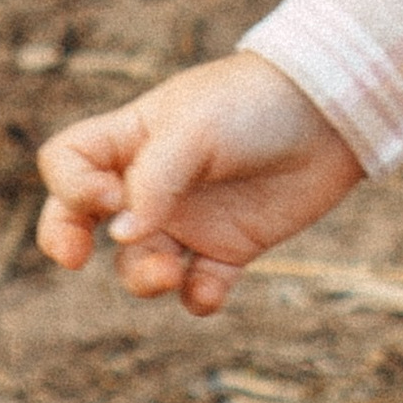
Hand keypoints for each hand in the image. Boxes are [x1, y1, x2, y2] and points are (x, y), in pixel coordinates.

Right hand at [36, 53, 361, 317]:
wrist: (335, 110)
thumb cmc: (256, 103)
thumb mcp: (196, 128)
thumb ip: (153, 181)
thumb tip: (120, 238)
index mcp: (133, 139)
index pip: (67, 162)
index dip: (70, 188)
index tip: (108, 196)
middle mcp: (153, 182)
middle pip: (82, 221)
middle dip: (68, 242)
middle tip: (80, 258)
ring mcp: (191, 217)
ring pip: (139, 265)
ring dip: (144, 277)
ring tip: (172, 270)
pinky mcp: (233, 246)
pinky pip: (199, 288)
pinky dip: (199, 299)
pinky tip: (210, 289)